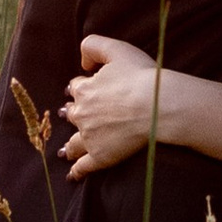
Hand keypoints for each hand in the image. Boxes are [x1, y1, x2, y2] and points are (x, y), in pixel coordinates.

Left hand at [60, 32, 167, 177]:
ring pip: (73, 143)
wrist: (156, 105)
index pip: (77, 88)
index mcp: (85, 89)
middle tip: (71, 117)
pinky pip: (84, 166)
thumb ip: (93, 46)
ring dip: (69, 146)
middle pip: (73, 114)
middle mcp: (82, 114)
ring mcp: (90, 137)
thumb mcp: (116, 49)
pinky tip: (73, 176)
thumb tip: (82, 62)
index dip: (81, 87)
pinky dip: (77, 171)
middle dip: (72, 114)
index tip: (82, 90)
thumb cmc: (140, 76)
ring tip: (65, 151)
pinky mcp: (100, 156)